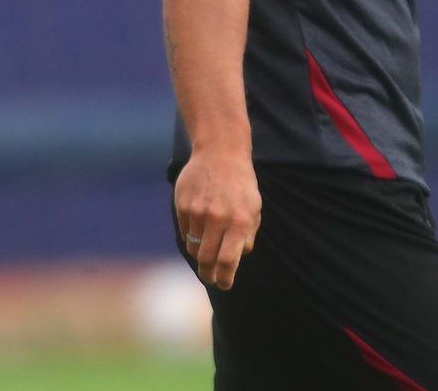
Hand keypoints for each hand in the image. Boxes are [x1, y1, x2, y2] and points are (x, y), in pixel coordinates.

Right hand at [173, 145, 260, 289]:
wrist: (220, 153)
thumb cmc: (241, 184)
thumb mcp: (254, 209)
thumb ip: (247, 235)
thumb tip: (237, 258)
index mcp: (239, 222)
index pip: (227, 262)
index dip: (224, 279)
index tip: (224, 284)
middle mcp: (217, 219)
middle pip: (206, 260)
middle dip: (208, 274)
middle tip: (210, 278)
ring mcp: (197, 212)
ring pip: (194, 247)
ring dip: (200, 255)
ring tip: (205, 254)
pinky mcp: (183, 205)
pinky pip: (186, 232)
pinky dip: (192, 236)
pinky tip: (199, 229)